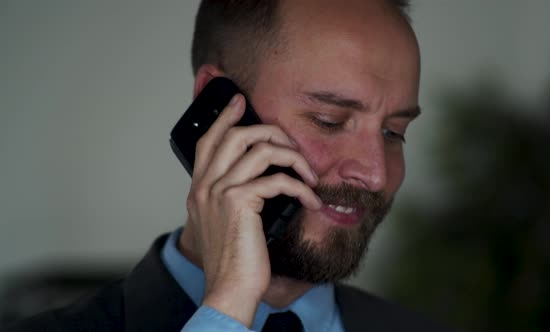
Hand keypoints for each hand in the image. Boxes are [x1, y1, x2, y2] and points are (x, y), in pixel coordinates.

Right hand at [185, 93, 321, 326]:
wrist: (229, 288)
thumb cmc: (231, 259)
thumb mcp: (221, 223)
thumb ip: (228, 197)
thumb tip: (255, 180)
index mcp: (200, 188)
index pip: (208, 141)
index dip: (224, 117)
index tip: (240, 101)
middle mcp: (205, 185)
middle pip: (236, 134)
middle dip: (271, 131)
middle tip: (293, 145)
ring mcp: (220, 191)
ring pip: (262, 149)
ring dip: (295, 158)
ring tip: (311, 175)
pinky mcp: (240, 201)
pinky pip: (278, 179)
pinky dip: (302, 188)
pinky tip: (312, 201)